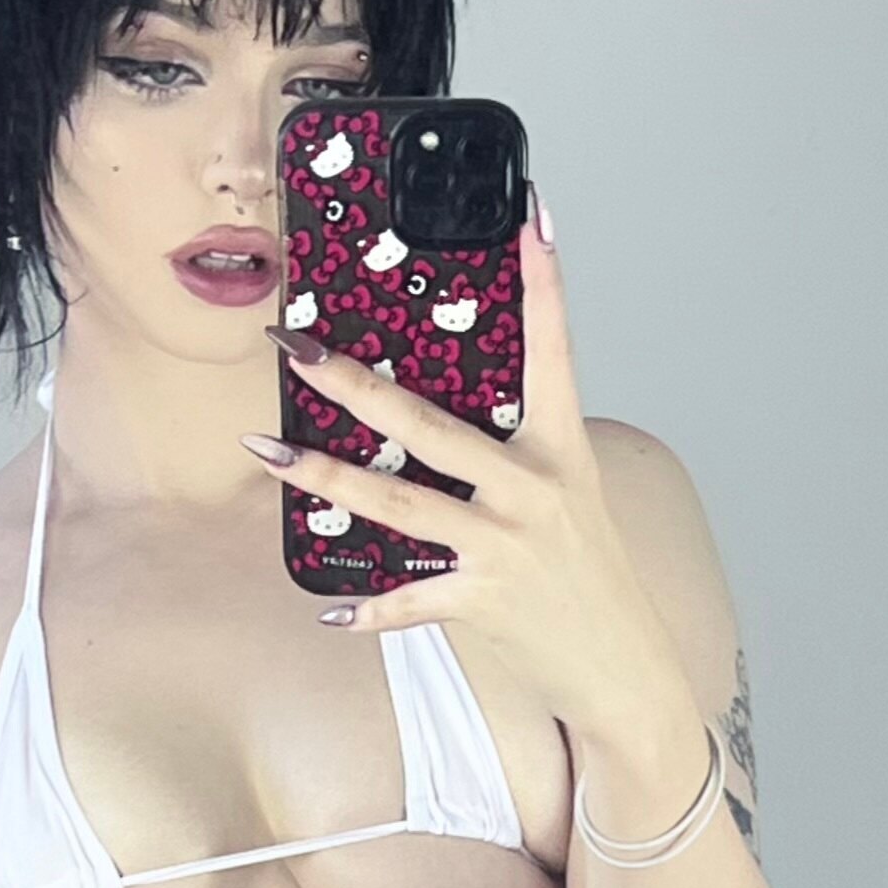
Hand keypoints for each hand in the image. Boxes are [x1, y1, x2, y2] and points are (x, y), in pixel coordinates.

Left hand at [243, 198, 687, 746]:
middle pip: (429, 424)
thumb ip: (516, 459)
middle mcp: (531, 490)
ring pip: (396, 501)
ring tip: (265, 452)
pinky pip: (408, 599)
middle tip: (297, 349)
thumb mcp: (571, 501)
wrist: (621, 670)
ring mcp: (502, 546)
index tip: (532, 217)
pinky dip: (367, 610)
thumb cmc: (589, 581)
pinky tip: (330, 609)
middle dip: (354, 383)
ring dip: (323, 475)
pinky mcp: (480, 602)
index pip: (555, 351)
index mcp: (560, 452)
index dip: (545, 283)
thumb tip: (440, 427)